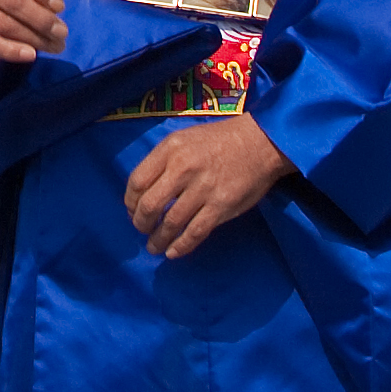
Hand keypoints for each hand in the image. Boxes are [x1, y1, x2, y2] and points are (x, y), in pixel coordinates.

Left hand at [122, 115, 294, 258]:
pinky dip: (181, 246)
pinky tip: (173, 252)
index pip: (137, 181)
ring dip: (158, 240)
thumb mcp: (184, 139)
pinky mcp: (221, 207)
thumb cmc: (218, 140)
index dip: (130, 201)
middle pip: (149, 205)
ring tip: (154, 247)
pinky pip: (195, 233)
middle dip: (141, 223)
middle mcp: (183, 168)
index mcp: (170, 149)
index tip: (132, 210)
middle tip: (142, 230)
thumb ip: (163, 161)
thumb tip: (144, 191)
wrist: (260, 142)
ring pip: (171, 223)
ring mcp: (203, 189)